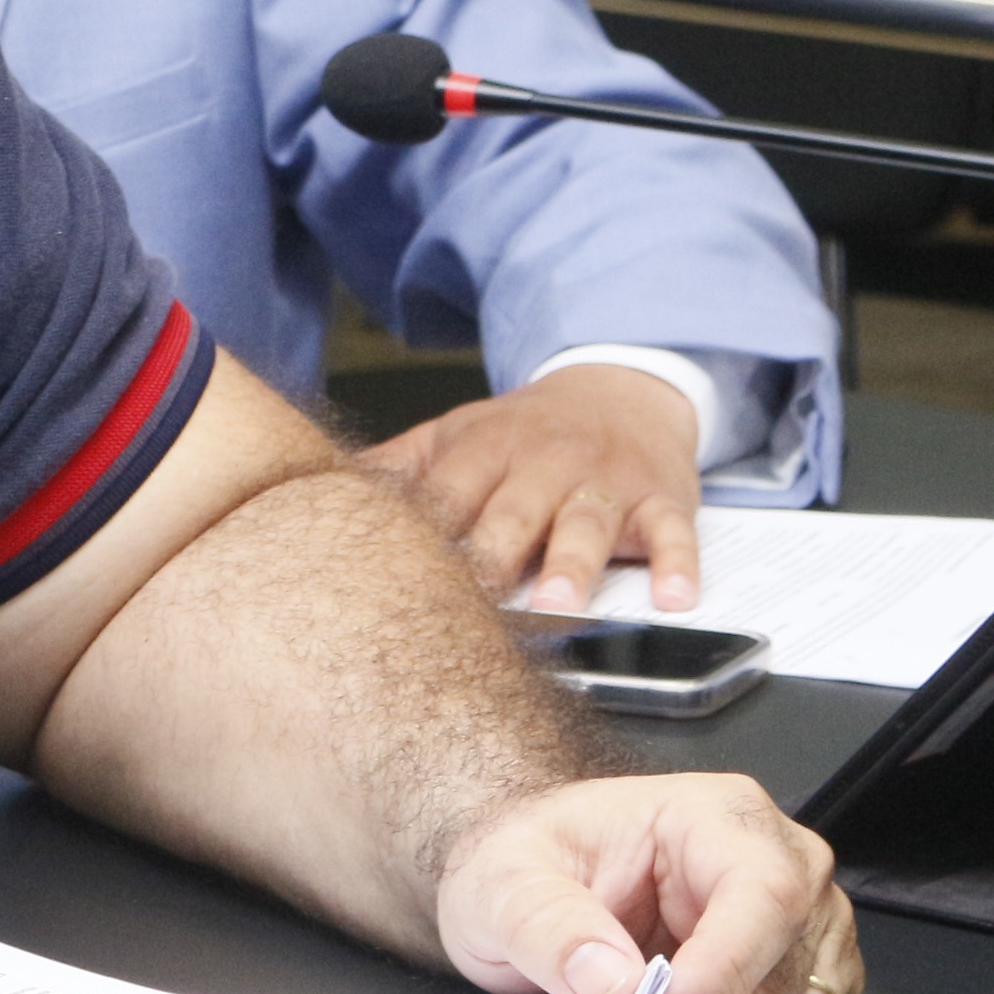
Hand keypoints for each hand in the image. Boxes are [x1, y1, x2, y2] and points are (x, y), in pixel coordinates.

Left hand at [374, 364, 702, 613]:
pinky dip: (678, 565)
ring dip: (572, 565)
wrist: (617, 389)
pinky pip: (675, 534)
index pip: (447, 496)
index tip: (399, 578)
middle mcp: (543, 463)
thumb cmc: (523, 430)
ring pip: (586, 523)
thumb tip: (314, 489)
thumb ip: (396, 467)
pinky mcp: (662, 499)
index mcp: (484, 449)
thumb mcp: (455, 435)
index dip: (425, 535)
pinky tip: (675, 599)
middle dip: (492, 554)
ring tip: (559, 605)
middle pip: (513, 512)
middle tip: (473, 604)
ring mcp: (604, 481)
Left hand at [436, 772, 858, 993]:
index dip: (722, 970)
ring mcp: (805, 941)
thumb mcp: (504, 880)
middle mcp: (786, 874)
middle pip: (776, 984)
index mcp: (722, 819)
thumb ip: (549, 926)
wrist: (537, 887)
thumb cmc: (535, 864)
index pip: (765, 895)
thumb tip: (614, 986)